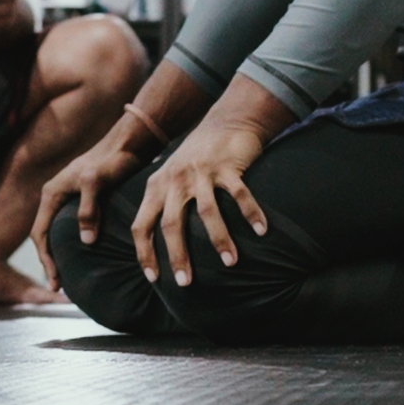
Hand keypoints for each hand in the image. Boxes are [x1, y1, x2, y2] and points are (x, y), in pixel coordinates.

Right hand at [30, 134, 147, 289]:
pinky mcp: (84, 200)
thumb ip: (88, 210)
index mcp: (52, 193)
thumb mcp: (96, 182)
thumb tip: (86, 241)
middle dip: (50, 262)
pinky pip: (72, 227)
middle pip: (45, 236)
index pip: (40, 234)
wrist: (127, 144)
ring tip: (68, 278)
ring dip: (60, 255)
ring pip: (58, 233)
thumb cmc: (111, 160)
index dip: (46, 259)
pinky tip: (85, 257)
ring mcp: (69, 198)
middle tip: (59, 288)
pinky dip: (74, 245)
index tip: (55, 280)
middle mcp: (56, 196)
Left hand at [130, 115, 269, 288]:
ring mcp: (200, 173)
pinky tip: (262, 231)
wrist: (223, 122)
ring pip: (207, 212)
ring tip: (230, 264)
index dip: (144, 253)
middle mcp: (174, 181)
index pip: (141, 225)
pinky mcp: (226, 166)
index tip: (154, 278)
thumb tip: (154, 245)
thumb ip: (160, 205)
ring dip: (219, 239)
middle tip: (185, 283)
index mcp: (156, 187)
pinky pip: (239, 194)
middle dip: (177, 255)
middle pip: (171, 223)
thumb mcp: (168, 178)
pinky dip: (251, 213)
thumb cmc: (194, 159)